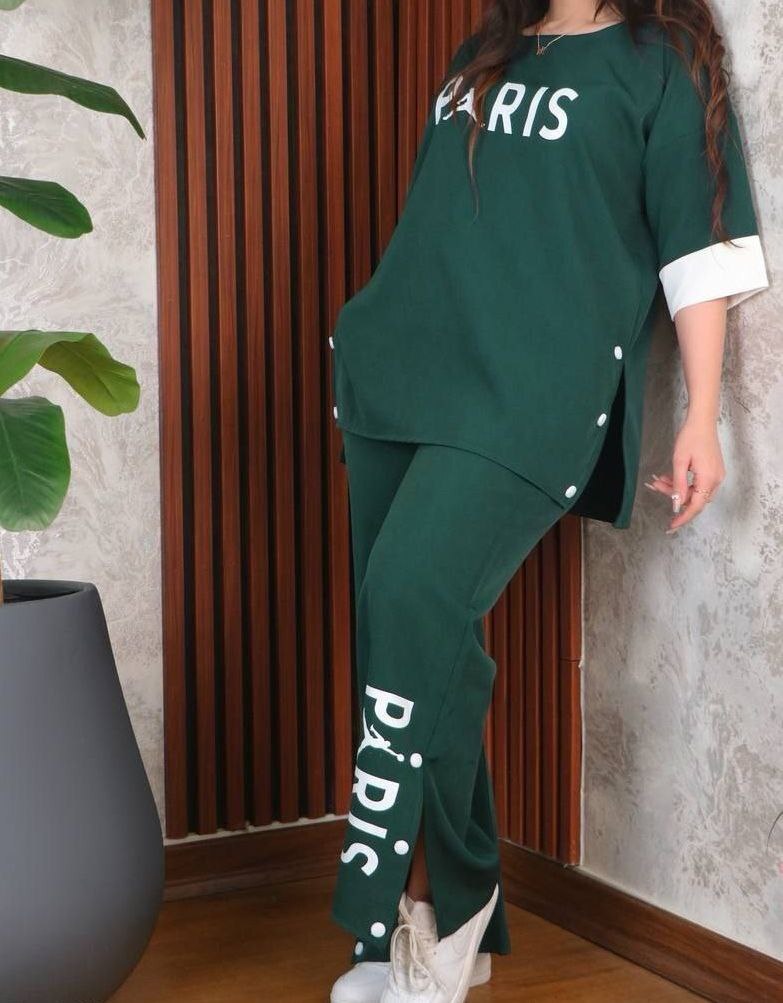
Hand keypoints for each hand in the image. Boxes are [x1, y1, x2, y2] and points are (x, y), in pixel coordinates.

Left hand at [644, 418, 724, 532]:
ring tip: (659, 479)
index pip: (696, 506)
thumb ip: (678, 485)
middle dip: (674, 496)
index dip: (682, 518)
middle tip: (656, 487)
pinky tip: (669, 476)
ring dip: (676, 488)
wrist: (702, 421)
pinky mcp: (713, 471)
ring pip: (694, 491)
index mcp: (709, 479)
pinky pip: (697, 484)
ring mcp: (716, 475)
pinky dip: (683, 483)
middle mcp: (716, 480)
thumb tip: (676, 504)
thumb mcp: (679, 462)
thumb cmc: (690, 437)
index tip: (671, 526)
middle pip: (694, 499)